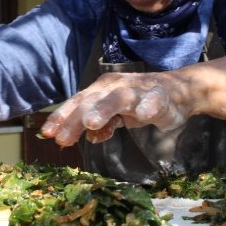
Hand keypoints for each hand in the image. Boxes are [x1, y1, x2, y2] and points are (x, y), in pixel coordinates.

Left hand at [39, 71, 189, 146]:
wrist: (178, 91)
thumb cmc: (140, 102)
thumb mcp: (117, 116)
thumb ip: (102, 125)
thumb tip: (88, 138)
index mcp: (101, 90)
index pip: (77, 103)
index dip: (62, 117)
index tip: (47, 134)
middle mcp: (116, 86)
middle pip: (92, 101)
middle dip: (75, 120)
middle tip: (63, 138)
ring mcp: (138, 90)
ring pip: (118, 97)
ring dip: (104, 109)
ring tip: (92, 123)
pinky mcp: (160, 96)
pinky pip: (154, 100)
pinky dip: (148, 105)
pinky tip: (142, 114)